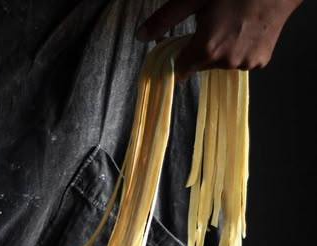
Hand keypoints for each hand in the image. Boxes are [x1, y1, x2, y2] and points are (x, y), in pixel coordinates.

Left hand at [136, 0, 301, 78]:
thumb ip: (165, 19)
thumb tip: (140, 37)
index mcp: (207, 49)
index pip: (182, 70)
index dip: (180, 60)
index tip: (182, 49)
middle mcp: (225, 62)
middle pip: (202, 65)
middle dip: (202, 50)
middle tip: (213, 24)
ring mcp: (245, 65)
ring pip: (222, 64)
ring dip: (222, 51)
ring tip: (232, 25)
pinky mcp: (260, 63)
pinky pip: (241, 62)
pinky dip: (240, 51)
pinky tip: (246, 31)